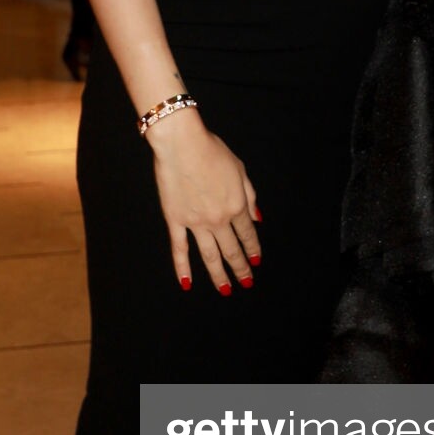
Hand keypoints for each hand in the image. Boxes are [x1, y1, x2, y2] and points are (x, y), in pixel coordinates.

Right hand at [147, 111, 260, 293]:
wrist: (182, 144)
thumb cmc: (211, 151)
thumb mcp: (240, 170)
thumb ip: (250, 196)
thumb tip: (258, 217)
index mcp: (237, 205)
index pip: (248, 234)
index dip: (253, 249)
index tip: (256, 262)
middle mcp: (219, 219)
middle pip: (232, 250)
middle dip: (241, 268)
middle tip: (246, 282)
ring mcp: (196, 222)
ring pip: (210, 255)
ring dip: (218, 275)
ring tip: (225, 289)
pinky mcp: (175, 220)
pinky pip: (179, 249)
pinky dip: (183, 268)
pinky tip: (187, 283)